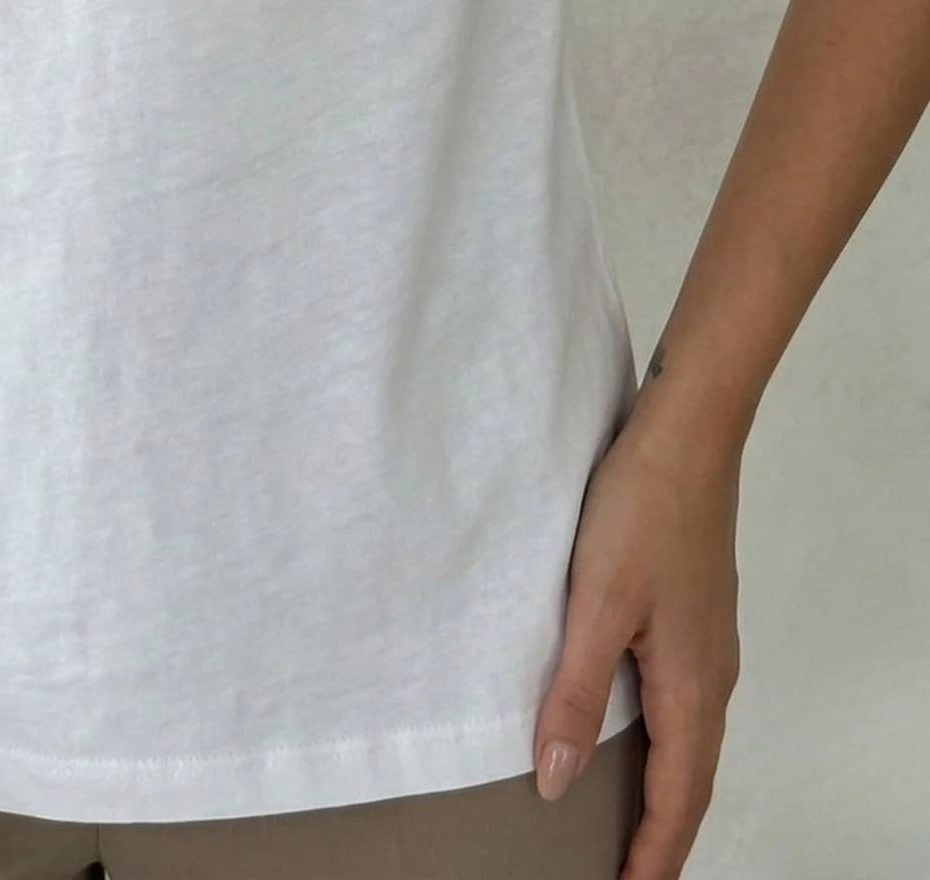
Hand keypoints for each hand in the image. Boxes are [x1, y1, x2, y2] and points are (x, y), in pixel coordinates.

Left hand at [532, 417, 742, 879]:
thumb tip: (557, 777)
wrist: (687, 431)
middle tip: (630, 873)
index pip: (679, 796)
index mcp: (692, 685)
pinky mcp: (694, 609)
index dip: (654, 853)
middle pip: (691, 776)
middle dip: (664, 833)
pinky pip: (684, 697)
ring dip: (666, 786)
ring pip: (690, 736)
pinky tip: (632, 721)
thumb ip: (574, 691)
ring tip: (632, 818)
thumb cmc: (644, 510)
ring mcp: (707, 640)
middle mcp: (711, 673)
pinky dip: (664, 736)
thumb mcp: (595, 603)